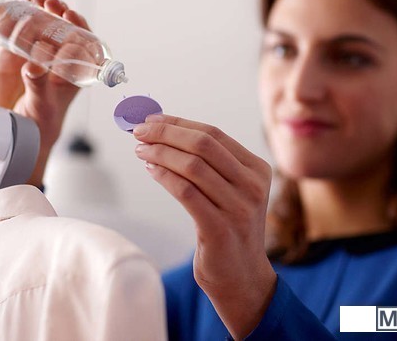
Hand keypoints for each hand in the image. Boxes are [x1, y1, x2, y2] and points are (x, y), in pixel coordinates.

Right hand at [0, 0, 90, 186]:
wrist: (14, 136)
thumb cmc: (39, 125)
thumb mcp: (42, 106)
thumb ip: (38, 86)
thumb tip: (34, 66)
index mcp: (72, 71)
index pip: (81, 43)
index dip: (78, 26)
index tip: (70, 15)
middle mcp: (55, 59)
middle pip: (61, 29)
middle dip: (58, 12)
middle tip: (51, 3)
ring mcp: (34, 54)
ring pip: (40, 26)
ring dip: (39, 9)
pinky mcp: (12, 55)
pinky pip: (15, 31)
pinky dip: (16, 14)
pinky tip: (17, 0)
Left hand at [133, 114, 276, 339]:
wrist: (243, 278)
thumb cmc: (229, 229)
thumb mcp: (230, 191)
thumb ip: (208, 164)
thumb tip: (165, 133)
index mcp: (256, 169)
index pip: (213, 134)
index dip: (179, 123)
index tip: (152, 119)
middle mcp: (252, 185)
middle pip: (203, 145)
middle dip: (166, 133)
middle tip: (140, 132)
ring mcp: (239, 208)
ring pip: (192, 166)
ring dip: (160, 153)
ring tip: (141, 151)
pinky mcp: (220, 229)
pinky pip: (186, 192)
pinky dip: (164, 176)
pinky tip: (151, 170)